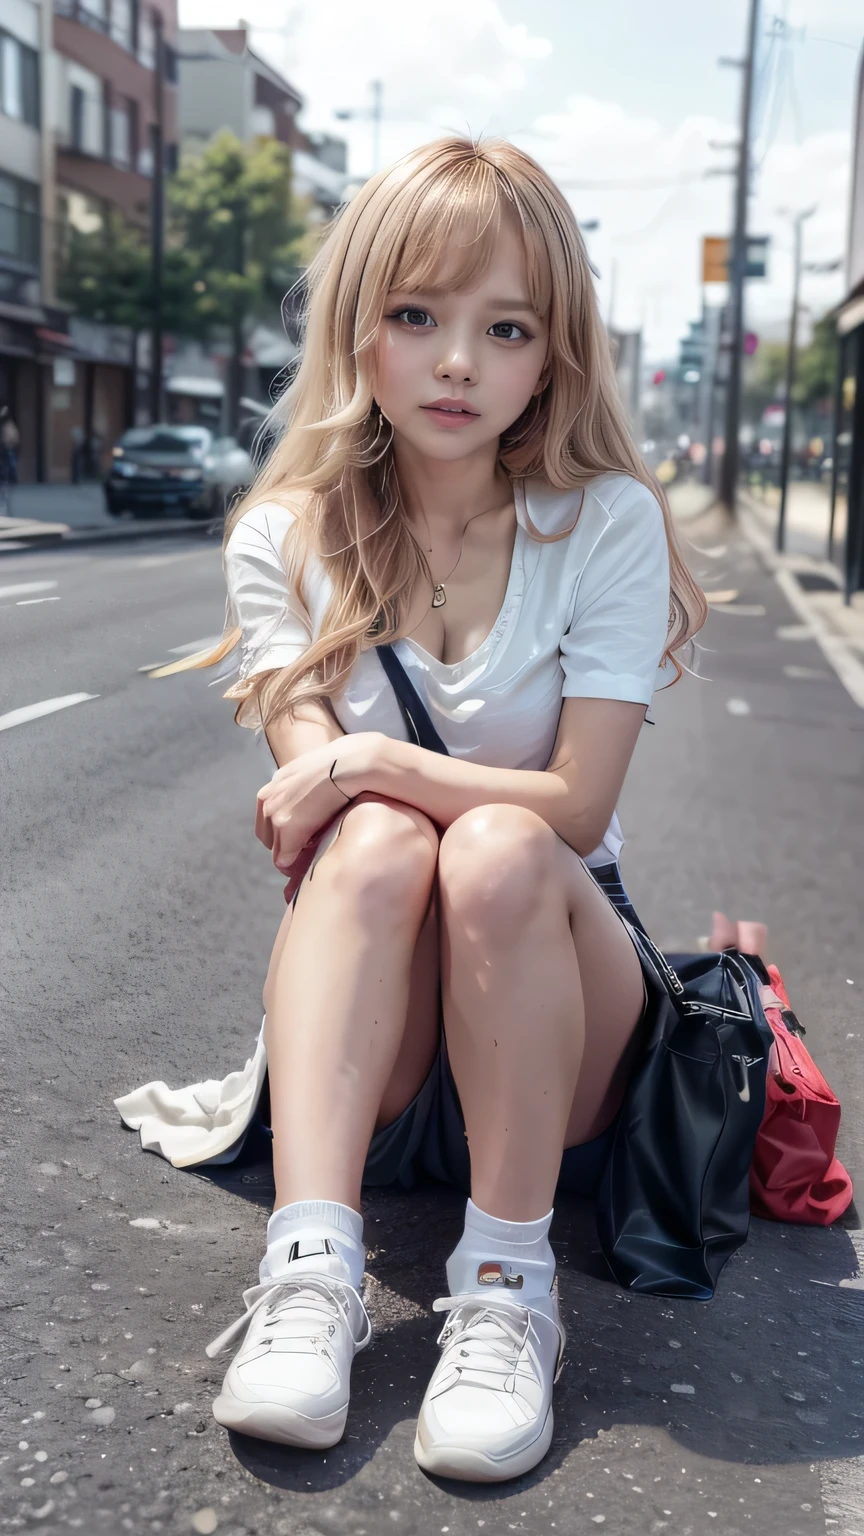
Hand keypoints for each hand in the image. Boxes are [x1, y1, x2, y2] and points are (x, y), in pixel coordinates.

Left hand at [255, 732, 382, 873]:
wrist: (348, 764)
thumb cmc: (339, 767)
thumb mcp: (309, 774)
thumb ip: (301, 789)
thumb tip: (310, 802)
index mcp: (273, 786)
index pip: (266, 820)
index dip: (281, 834)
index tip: (296, 841)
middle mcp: (268, 800)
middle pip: (268, 837)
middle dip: (282, 847)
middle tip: (302, 854)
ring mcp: (275, 814)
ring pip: (276, 849)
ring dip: (289, 856)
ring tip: (307, 861)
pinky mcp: (287, 827)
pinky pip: (285, 857)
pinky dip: (294, 864)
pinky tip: (307, 865)